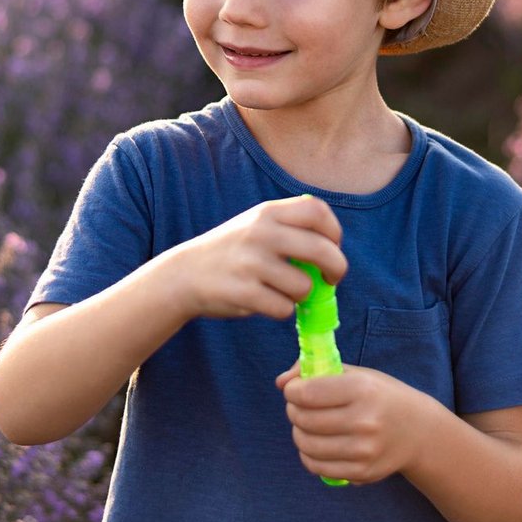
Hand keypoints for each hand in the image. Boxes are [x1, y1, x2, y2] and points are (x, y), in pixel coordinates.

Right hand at [163, 195, 345, 320]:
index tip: (333, 248)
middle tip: (332, 279)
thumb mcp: (255, 224)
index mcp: (267, 212)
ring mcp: (252, 263)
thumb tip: (333, 251)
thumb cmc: (232, 251)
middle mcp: (261, 233)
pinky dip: (281, 310)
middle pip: (323, 250)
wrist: (184, 274)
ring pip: (304, 286)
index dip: (334, 232)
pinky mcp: (244, 293)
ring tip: (282, 291)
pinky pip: (284, 308)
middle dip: (337, 268)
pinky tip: (264, 301)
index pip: (318, 212)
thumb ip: (291, 227)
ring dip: (301, 295)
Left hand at [276, 362, 428, 484]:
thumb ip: (316, 370)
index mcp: (363, 389)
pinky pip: (317, 466)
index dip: (292, 391)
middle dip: (293, 410)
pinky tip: (317, 444)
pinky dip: (308, 455)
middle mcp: (364, 421)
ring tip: (307, 425)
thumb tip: (281, 382)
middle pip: (304, 419)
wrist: (418, 431)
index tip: (294, 390)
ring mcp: (363, 450)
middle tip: (299, 406)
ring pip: (306, 445)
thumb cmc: (381, 396)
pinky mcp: (362, 472)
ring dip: (299, 433)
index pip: (308, 393)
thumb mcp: (356, 374)